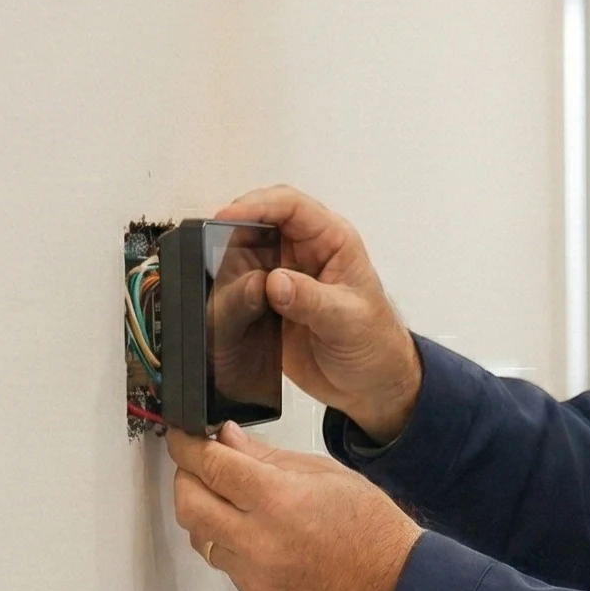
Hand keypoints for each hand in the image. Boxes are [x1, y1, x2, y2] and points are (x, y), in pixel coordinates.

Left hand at [168, 423, 422, 590]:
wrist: (393, 584)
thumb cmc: (371, 528)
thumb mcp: (323, 473)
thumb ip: (267, 457)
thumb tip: (229, 439)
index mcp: (276, 498)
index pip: (208, 464)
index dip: (187, 445)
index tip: (183, 438)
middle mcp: (258, 538)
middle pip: (188, 503)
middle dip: (186, 478)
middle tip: (198, 466)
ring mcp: (254, 573)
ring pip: (200, 537)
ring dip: (206, 514)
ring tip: (231, 502)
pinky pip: (225, 565)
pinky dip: (230, 544)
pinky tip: (255, 535)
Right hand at [212, 185, 419, 442]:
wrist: (371, 385)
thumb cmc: (376, 344)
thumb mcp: (348, 320)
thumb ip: (311, 300)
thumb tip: (275, 281)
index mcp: (332, 242)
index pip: (290, 207)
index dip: (257, 205)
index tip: (227, 217)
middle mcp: (304, 254)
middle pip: (258, 226)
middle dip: (233, 236)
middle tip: (213, 253)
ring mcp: (285, 279)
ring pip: (243, 258)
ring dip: (230, 271)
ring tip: (232, 293)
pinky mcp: (270, 305)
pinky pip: (240, 292)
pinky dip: (230, 297)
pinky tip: (230, 310)